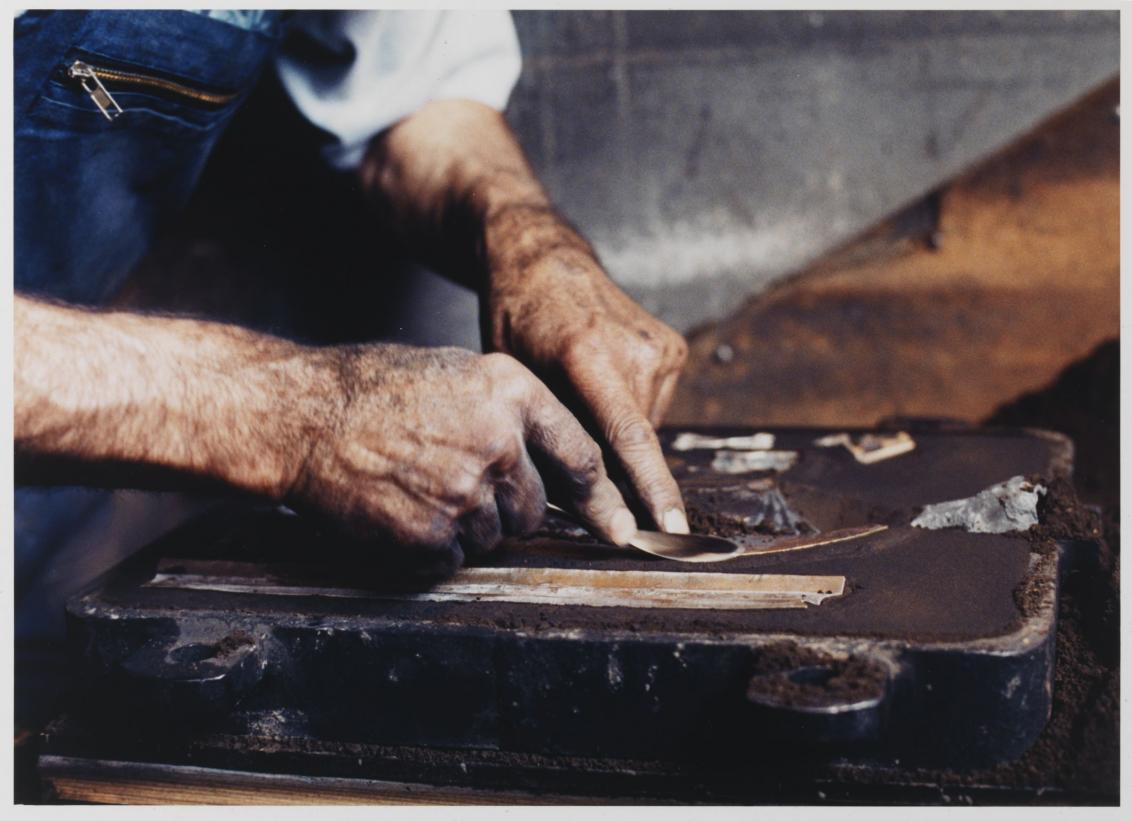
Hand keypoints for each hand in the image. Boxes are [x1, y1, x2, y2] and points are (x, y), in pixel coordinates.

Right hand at [286, 345, 636, 573]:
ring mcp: (465, 491)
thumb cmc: (376, 390)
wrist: (304, 417)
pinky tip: (402, 509)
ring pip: (495, 537)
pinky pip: (454, 559)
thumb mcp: (459, 374)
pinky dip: (432, 546)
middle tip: (457, 483)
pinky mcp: (431, 534)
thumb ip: (513, 415)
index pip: (581, 457)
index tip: (621, 529)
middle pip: (536, 510)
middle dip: (508, 509)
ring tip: (420, 487)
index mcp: (511, 394)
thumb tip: (553, 468)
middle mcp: (498, 442)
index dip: (602, 499)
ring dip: (467, 526)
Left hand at [486, 249, 689, 533]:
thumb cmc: (515, 317)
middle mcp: (633, 348)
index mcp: (587, 352)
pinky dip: (627, 414)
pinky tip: (600, 388)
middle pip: (634, 442)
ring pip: (644, 429)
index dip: (652, 490)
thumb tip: (577, 500)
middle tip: (586, 474)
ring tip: (582, 402)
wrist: (542, 258)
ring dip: (616, 439)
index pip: (629, 437)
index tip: (673, 530)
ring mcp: (659, 347)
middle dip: (614, 472)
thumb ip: (550, 431)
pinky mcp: (673, 349)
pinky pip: (651, 407)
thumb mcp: (515, 376)